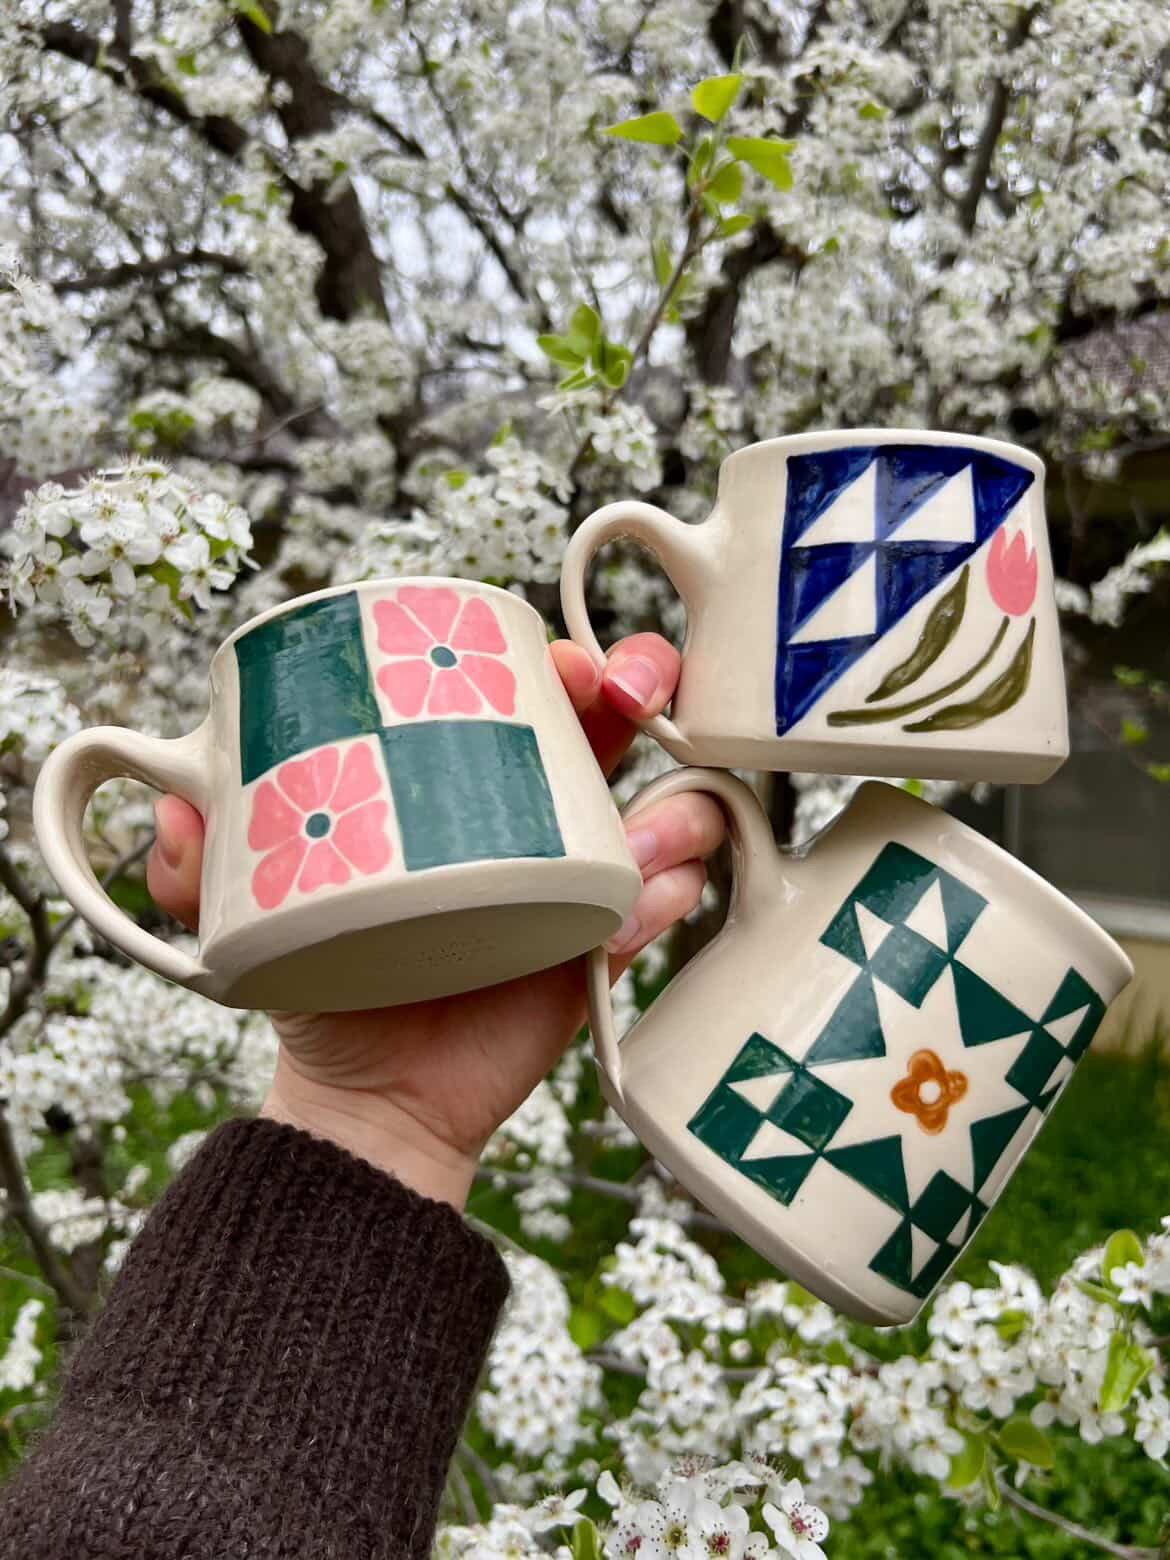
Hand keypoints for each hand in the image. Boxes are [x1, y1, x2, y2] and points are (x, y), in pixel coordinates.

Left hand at [147, 635, 725, 1208]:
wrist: (363, 1098)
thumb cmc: (324, 986)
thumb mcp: (249, 917)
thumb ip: (198, 865)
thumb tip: (166, 810)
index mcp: (462, 782)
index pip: (524, 693)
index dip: (557, 658)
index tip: (560, 662)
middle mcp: (532, 817)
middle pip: (615, 726)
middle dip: (643, 683)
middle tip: (626, 695)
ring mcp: (577, 880)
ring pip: (664, 809)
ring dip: (676, 805)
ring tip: (644, 838)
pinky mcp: (600, 948)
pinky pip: (660, 906)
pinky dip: (669, 892)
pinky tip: (648, 897)